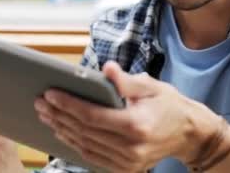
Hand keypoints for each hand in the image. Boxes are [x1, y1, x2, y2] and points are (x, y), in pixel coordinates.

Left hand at [34, 61, 218, 172]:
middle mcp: (130, 148)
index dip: (68, 105)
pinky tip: (63, 132)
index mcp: (136, 125)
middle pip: (84, 131)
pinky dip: (75, 144)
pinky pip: (93, 157)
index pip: (92, 115)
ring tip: (47, 115)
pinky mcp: (126, 169)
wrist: (189, 133)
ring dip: (62, 130)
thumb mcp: (151, 86)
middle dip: (59, 115)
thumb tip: (105, 68)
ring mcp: (128, 162)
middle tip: (41, 102)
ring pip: (85, 146)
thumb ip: (125, 81)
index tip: (50, 93)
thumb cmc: (170, 105)